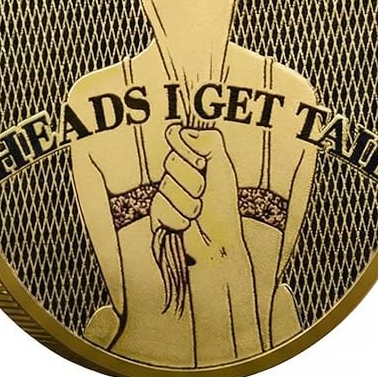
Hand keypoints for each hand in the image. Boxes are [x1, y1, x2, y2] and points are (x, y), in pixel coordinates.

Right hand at [150, 124, 246, 266]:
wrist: (217, 245)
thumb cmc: (222, 208)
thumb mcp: (223, 168)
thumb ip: (209, 142)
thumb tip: (181, 131)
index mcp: (190, 158)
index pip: (174, 135)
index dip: (186, 147)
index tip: (200, 162)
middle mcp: (174, 173)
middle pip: (171, 161)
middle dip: (193, 179)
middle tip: (203, 193)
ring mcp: (162, 194)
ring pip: (167, 186)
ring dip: (189, 202)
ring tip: (197, 213)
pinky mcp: (154, 214)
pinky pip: (162, 207)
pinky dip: (179, 217)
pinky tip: (186, 225)